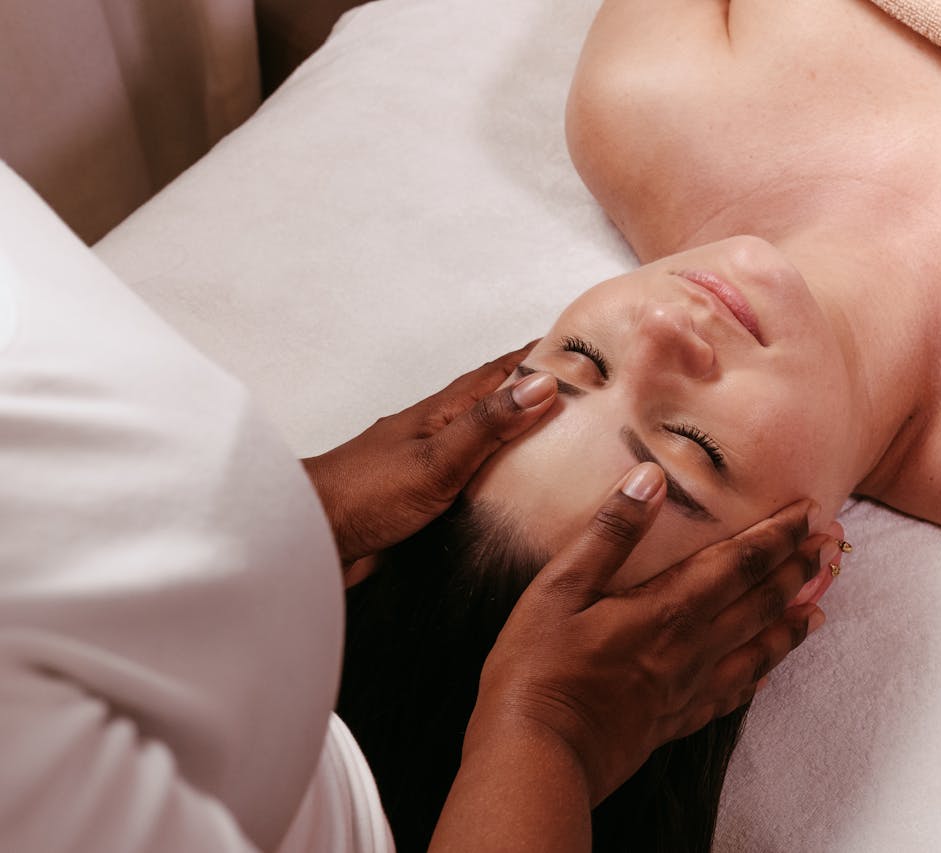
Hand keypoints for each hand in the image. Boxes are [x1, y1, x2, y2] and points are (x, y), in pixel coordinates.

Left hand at [302, 342, 556, 571]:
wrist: (309, 538)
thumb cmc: (363, 496)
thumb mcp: (437, 460)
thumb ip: (488, 425)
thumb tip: (541, 385)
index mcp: (443, 412)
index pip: (501, 371)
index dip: (540, 357)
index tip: (581, 349)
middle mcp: (439, 431)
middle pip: (497, 403)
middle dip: (538, 394)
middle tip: (584, 397)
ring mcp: (431, 464)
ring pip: (487, 441)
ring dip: (521, 436)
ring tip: (564, 442)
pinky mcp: (425, 497)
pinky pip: (474, 477)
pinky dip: (502, 475)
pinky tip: (517, 491)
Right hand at [464, 462, 841, 804]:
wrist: (535, 755)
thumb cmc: (537, 668)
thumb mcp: (560, 587)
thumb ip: (610, 533)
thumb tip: (651, 479)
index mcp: (667, 609)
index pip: (737, 562)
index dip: (775, 535)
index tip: (808, 511)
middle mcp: (690, 648)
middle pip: (758, 603)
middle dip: (797, 570)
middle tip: (831, 547)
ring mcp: (686, 689)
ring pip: (756, 651)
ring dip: (790, 625)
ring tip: (819, 608)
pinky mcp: (673, 722)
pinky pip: (730, 696)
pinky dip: (756, 677)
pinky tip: (765, 675)